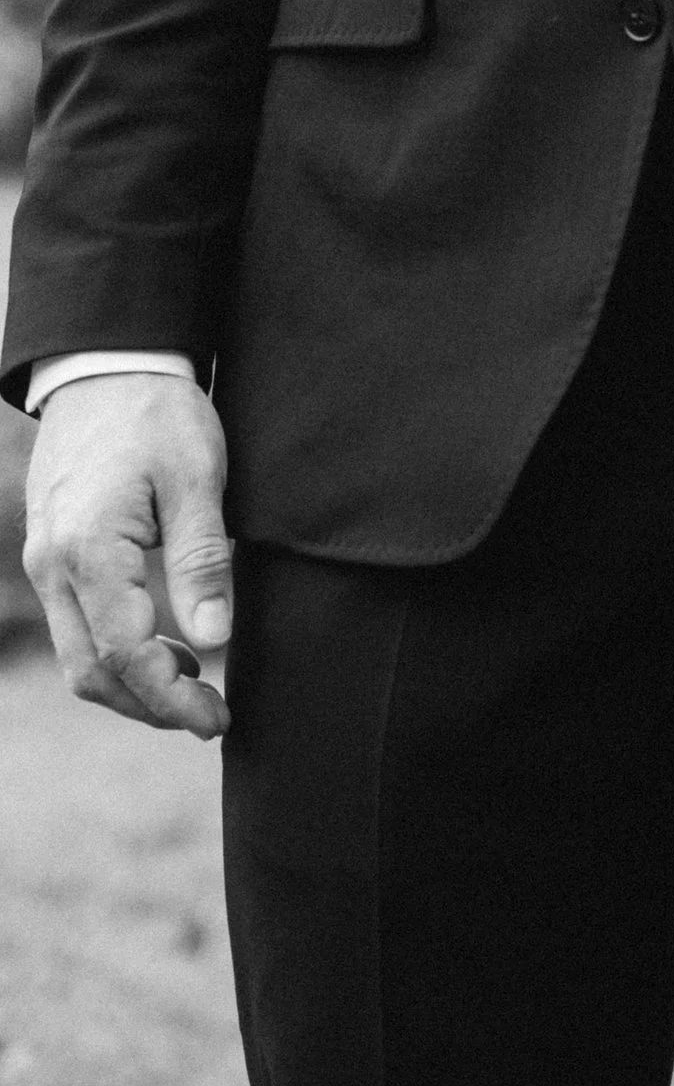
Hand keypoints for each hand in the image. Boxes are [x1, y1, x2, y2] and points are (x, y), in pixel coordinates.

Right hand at [22, 370, 234, 738]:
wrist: (106, 366)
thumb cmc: (157, 414)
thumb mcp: (197, 478)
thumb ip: (202, 561)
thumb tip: (215, 640)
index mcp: (89, 551)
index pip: (125, 655)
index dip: (172, 699)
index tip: (217, 719)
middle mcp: (53, 566)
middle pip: (91, 673)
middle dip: (150, 707)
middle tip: (211, 717)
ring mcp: (45, 562)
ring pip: (78, 656)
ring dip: (133, 684)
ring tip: (198, 684)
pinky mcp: (52, 554)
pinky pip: (75, 625)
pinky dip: (117, 651)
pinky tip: (168, 644)